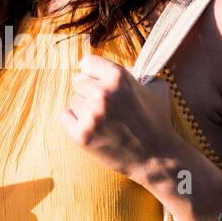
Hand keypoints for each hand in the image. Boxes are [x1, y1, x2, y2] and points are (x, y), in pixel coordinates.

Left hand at [58, 54, 181, 183]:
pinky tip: (91, 128)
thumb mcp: (156, 89)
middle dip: (89, 91)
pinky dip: (74, 121)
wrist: (157, 157)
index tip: (97, 81)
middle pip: (78, 82)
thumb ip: (138, 73)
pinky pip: (64, 117)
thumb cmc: (157, 121)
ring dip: (84, 108)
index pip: (88, 63)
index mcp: (118, 77)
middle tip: (105, 107)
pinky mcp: (82, 135)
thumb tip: (126, 66)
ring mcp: (91, 115)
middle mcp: (102, 93)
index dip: (93, 73)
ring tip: (103, 120)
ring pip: (73, 101)